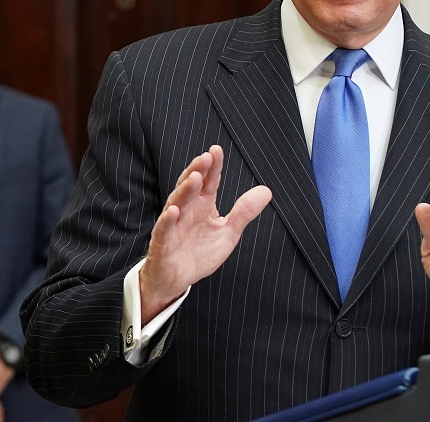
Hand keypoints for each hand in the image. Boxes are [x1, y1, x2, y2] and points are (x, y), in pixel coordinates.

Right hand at [140, 145, 271, 322]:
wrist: (176, 279)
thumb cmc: (199, 253)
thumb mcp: (228, 232)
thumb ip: (244, 211)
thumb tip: (266, 190)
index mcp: (202, 204)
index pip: (209, 181)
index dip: (213, 167)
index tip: (217, 151)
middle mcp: (186, 209)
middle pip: (191, 186)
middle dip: (198, 171)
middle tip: (206, 157)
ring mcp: (173, 224)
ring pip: (177, 202)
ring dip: (185, 190)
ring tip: (195, 177)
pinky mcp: (163, 242)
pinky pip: (164, 229)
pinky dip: (167, 220)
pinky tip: (174, 210)